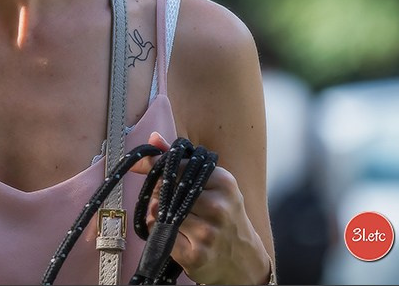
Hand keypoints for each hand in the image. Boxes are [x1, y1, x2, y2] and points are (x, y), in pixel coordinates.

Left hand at [130, 132, 272, 284]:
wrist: (245, 260)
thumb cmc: (224, 216)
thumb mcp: (213, 184)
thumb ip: (181, 160)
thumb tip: (153, 138)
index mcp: (224, 182)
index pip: (176, 166)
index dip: (161, 169)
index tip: (153, 171)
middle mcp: (218, 207)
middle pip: (166, 188)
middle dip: (162, 193)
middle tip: (174, 201)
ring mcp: (207, 233)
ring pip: (160, 210)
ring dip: (160, 213)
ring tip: (178, 219)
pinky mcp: (195, 255)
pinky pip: (158, 232)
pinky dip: (158, 231)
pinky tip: (177, 234)